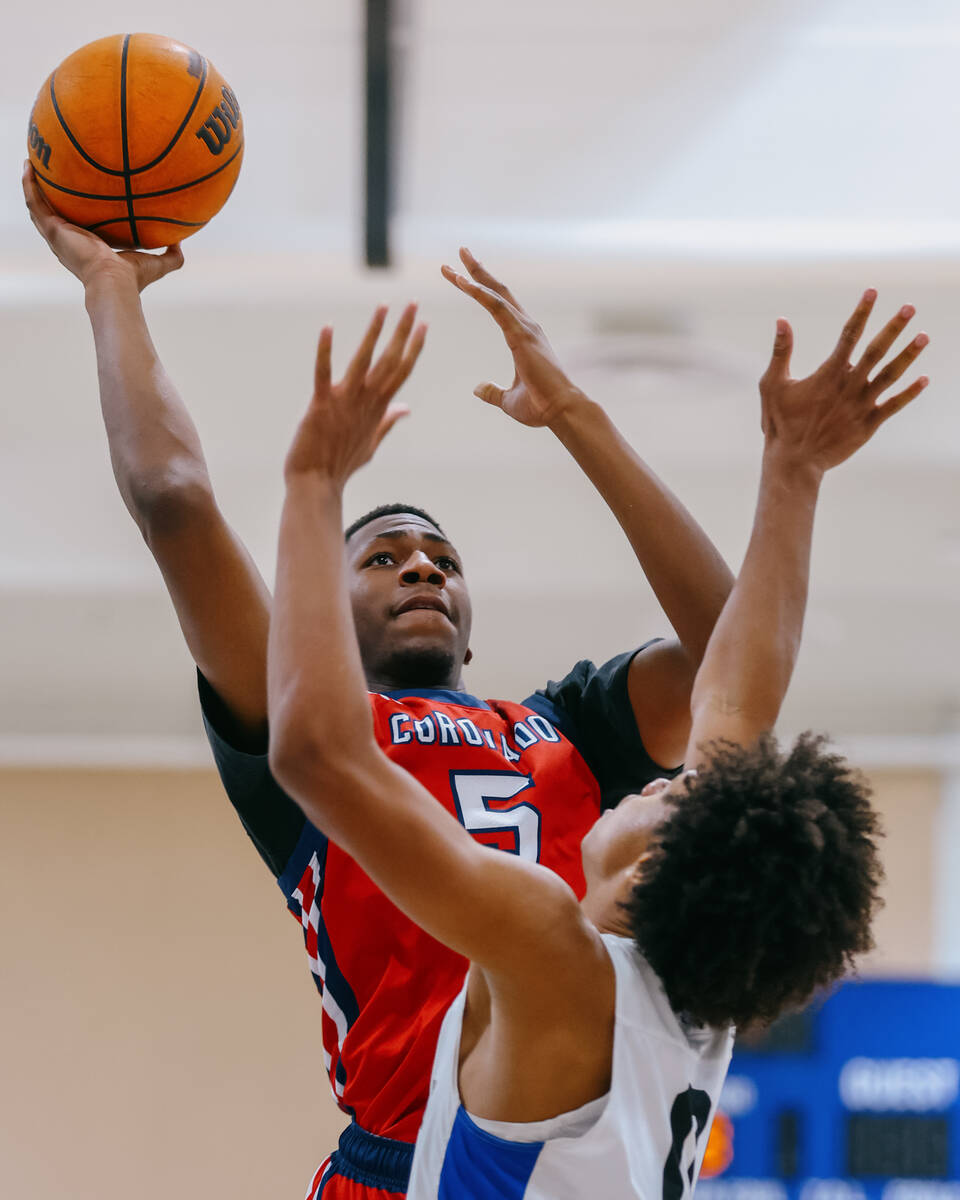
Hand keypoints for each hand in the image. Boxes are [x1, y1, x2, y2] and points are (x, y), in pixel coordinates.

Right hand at [22, 162, 182, 292]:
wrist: (114, 281)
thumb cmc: (133, 278)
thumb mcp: (156, 263)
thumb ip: (171, 255)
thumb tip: (181, 242)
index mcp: (87, 248)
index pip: (78, 227)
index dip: (75, 212)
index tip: (78, 195)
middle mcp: (68, 241)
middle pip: (54, 214)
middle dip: (50, 195)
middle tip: (49, 174)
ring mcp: (58, 235)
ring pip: (38, 206)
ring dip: (33, 184)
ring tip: (31, 162)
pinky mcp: (53, 229)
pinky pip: (34, 202)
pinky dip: (29, 184)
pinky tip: (28, 165)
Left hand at [285, 304, 425, 485]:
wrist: (316, 483)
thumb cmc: (341, 464)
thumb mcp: (372, 442)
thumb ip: (388, 421)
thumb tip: (405, 409)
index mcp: (378, 407)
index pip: (401, 370)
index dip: (413, 346)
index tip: (424, 324)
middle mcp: (366, 401)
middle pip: (390, 360)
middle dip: (403, 331)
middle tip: (413, 304)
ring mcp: (344, 401)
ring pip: (364, 361)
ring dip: (374, 333)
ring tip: (383, 307)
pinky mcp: (320, 404)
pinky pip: (322, 373)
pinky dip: (324, 351)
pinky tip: (327, 327)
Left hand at [441, 248, 584, 427]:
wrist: (561, 412)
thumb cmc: (540, 406)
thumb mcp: (508, 400)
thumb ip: (493, 392)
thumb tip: (477, 388)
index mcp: (522, 336)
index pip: (497, 304)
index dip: (480, 287)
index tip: (460, 274)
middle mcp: (525, 326)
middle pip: (497, 291)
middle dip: (478, 270)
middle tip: (461, 251)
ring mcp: (525, 328)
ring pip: (495, 295)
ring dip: (473, 277)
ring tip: (452, 265)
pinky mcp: (521, 335)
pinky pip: (496, 307)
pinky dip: (478, 293)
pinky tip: (462, 282)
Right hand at [760, 290, 928, 472]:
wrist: (794, 461)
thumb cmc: (780, 423)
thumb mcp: (773, 384)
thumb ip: (781, 352)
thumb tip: (782, 320)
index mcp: (828, 373)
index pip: (849, 335)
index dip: (861, 312)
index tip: (872, 292)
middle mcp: (849, 386)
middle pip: (876, 350)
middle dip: (894, 327)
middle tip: (910, 308)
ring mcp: (861, 405)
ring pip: (891, 375)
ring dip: (908, 355)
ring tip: (924, 336)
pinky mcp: (868, 425)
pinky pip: (894, 406)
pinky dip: (910, 393)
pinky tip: (924, 379)